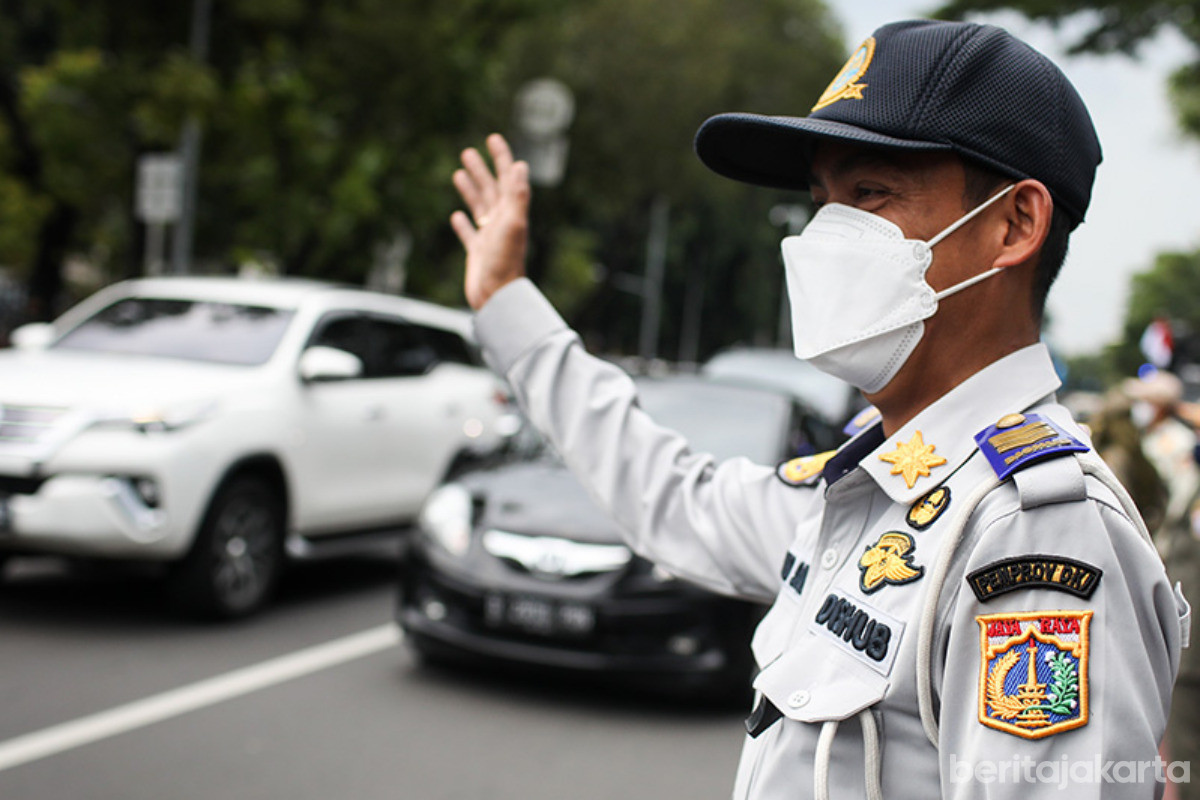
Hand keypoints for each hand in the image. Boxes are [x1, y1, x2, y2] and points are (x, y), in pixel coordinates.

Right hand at [450, 134, 530, 309]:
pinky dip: (463, 224)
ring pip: (479, 207)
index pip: (506, 178)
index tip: (493, 139)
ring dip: (470, 190)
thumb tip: (521, 166)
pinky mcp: (478, 254)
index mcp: (511, 213)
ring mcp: (489, 237)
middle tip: (468, 151)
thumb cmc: (506, 262)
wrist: (498, 296)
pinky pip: (469, 234)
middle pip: (490, 189)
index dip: (501, 158)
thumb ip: (517, 196)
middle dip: (481, 170)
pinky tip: (457, 216)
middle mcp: (501, 222)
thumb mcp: (513, 224)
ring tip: (458, 173)